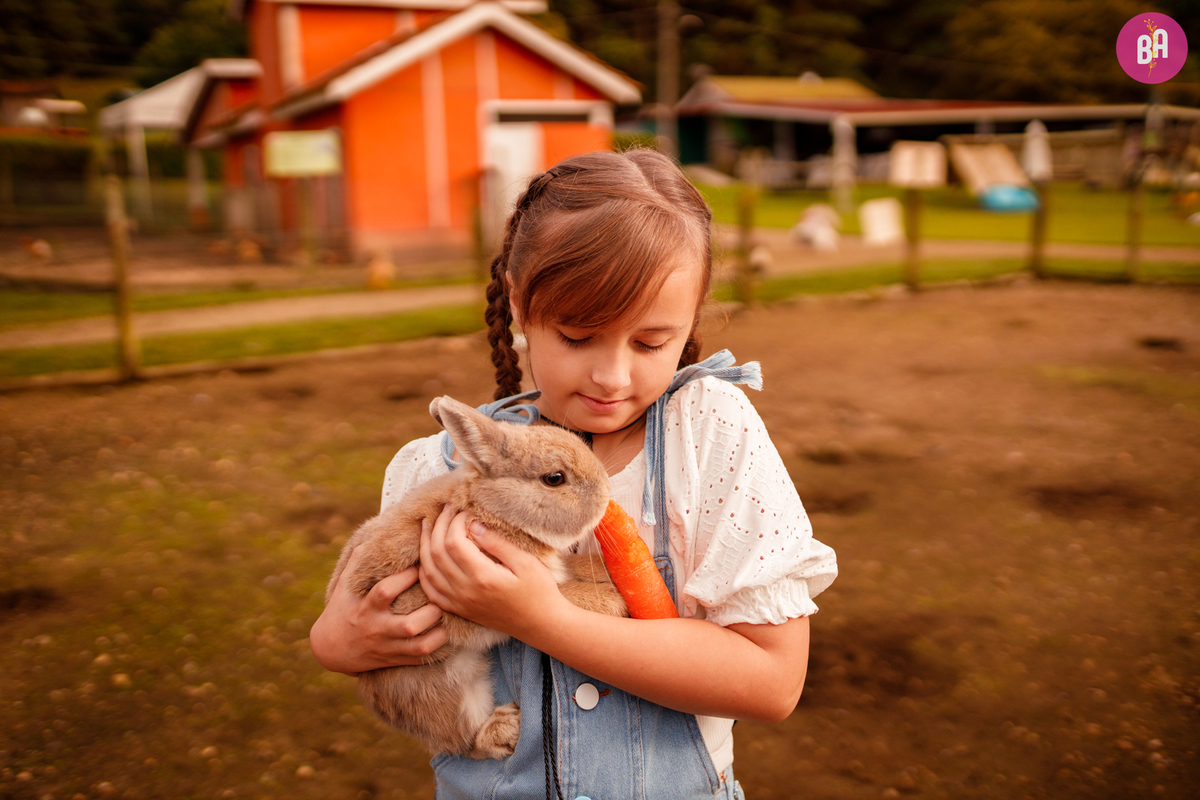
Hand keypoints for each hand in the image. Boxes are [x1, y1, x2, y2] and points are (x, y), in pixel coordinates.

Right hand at [309, 545, 448, 675]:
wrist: (331, 649)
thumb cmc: (342, 609)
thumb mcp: (344, 586)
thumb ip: (358, 561)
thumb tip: (374, 535)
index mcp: (365, 607)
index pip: (386, 591)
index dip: (405, 577)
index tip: (421, 563)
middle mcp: (378, 628)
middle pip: (408, 625)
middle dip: (430, 610)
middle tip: (441, 594)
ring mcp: (388, 646)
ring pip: (418, 645)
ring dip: (437, 630)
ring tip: (446, 612)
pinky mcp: (395, 659)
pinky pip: (420, 657)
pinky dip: (436, 646)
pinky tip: (446, 631)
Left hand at [419, 505, 564, 637]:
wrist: (540, 624)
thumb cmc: (538, 591)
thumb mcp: (526, 562)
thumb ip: (497, 543)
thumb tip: (473, 525)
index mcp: (483, 577)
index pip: (454, 542)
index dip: (454, 521)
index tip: (465, 510)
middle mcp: (465, 591)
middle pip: (436, 553)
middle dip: (438, 526)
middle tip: (446, 509)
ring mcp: (459, 603)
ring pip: (428, 571)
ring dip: (425, 545)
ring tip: (429, 526)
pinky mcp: (459, 610)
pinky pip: (431, 591)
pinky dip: (424, 571)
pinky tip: (427, 557)